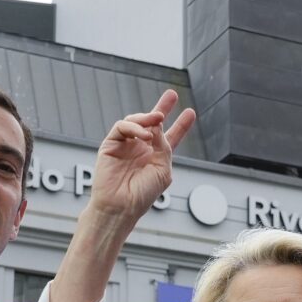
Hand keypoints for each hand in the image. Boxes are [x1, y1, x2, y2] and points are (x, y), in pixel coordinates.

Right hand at [88, 89, 197, 222]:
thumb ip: (164, 147)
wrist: (121, 206)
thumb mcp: (162, 170)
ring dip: (148, 117)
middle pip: (151, 123)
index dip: (181, 125)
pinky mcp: (111, 144)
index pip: (169, 137)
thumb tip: (158, 125)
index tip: (190, 112)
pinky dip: (134, 127)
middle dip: (162, 108)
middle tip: (172, 95)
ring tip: (159, 118)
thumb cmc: (142, 194)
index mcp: (155, 157)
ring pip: (136, 121)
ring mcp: (125, 145)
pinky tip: (145, 134)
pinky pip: (122, 127)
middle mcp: (141, 149)